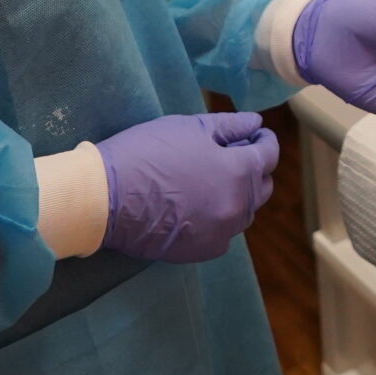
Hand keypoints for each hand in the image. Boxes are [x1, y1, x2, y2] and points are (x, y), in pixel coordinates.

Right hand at [95, 112, 277, 262]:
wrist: (106, 199)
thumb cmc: (146, 153)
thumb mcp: (189, 127)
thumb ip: (229, 126)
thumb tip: (255, 123)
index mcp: (239, 172)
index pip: (269, 156)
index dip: (265, 141)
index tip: (256, 134)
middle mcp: (238, 206)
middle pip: (262, 187)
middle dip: (254, 169)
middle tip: (234, 155)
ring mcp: (222, 232)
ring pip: (244, 212)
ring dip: (239, 195)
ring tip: (214, 181)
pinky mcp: (203, 251)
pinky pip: (224, 233)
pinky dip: (220, 219)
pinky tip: (200, 207)